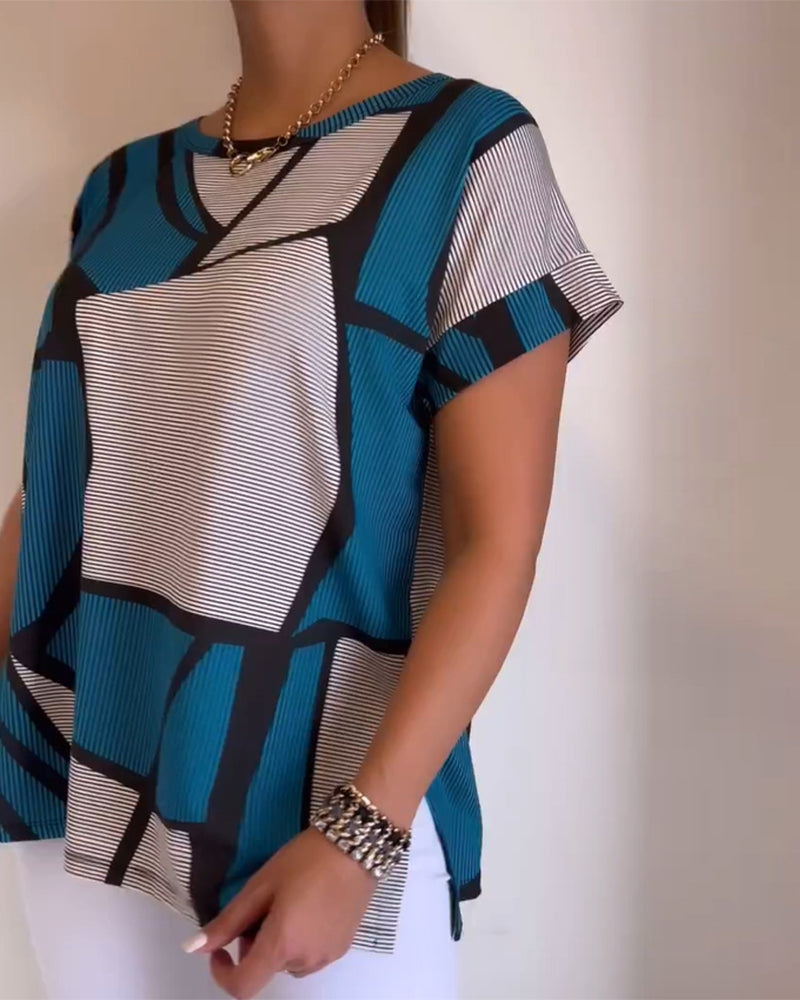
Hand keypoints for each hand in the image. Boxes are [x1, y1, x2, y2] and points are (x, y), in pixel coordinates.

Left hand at [189, 827, 377, 998]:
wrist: (356, 845)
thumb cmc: (305, 860)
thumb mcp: (261, 885)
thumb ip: (228, 921)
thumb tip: (194, 948)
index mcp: (282, 945)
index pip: (243, 987)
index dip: (223, 973)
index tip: (220, 948)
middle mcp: (305, 960)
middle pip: (266, 969)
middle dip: (253, 945)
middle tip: (261, 907)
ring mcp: (327, 956)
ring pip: (288, 962)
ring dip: (278, 945)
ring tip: (286, 904)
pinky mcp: (343, 947)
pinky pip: (310, 955)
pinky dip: (299, 941)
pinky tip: (307, 906)